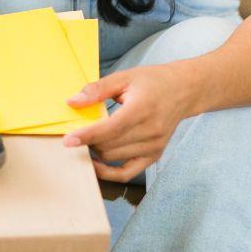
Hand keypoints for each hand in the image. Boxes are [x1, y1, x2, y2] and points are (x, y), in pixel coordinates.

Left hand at [62, 61, 202, 181]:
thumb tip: (72, 102)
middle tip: (78, 131)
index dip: (86, 136)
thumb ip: (97, 90)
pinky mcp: (154, 156)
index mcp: (142, 109)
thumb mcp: (124, 77)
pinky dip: (109, 172)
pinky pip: (127, 173)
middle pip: (108, 146)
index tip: (67, 140)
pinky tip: (96, 162)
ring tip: (90, 138)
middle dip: (88, 141)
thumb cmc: (153, 82)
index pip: (110, 129)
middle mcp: (150, 131)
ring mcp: (154, 146)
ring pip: (113, 159)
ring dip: (96, 152)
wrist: (183, 91)